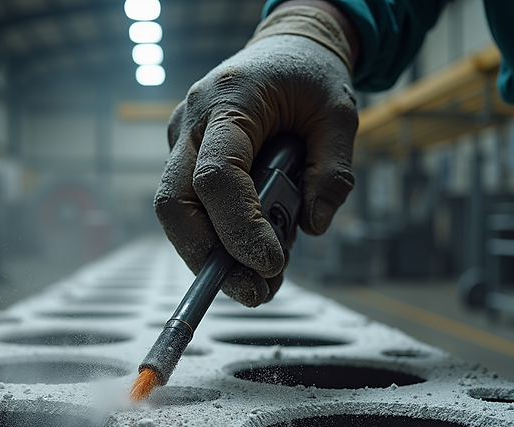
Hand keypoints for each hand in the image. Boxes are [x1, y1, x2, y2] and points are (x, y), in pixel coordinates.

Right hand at [155, 7, 358, 306]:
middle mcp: (192, 122)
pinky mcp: (186, 156)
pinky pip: (191, 205)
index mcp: (229, 102)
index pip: (216, 175)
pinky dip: (217, 236)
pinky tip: (251, 254)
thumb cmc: (310, 76)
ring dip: (211, 254)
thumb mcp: (339, 114)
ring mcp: (182, 140)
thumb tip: (314, 226)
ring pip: (175, 211)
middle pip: (174, 203)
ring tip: (261, 283)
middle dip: (208, 256)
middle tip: (254, 292)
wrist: (287, 47)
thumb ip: (331, 170)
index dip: (238, 227)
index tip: (269, 264)